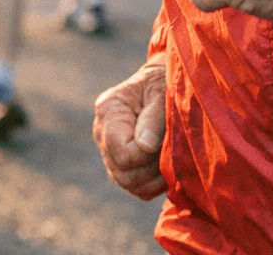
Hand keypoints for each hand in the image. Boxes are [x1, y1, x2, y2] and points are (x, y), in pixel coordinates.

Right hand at [93, 55, 167, 199]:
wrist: (161, 84)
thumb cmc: (163, 83)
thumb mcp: (162, 92)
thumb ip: (154, 118)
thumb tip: (145, 147)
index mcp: (108, 111)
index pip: (120, 151)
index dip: (145, 154)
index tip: (165, 141)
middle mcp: (101, 133)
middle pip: (122, 172)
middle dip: (152, 167)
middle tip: (170, 149)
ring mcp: (109, 151)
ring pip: (129, 184)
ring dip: (155, 177)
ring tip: (170, 156)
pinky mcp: (122, 165)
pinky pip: (137, 189)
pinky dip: (156, 185)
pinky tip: (168, 167)